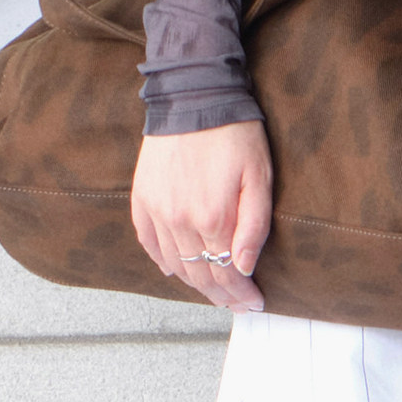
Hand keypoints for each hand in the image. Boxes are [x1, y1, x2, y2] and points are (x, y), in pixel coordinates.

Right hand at [131, 121, 272, 312]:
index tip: (254, 302)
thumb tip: (245, 267)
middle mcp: (180, 221)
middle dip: (221, 294)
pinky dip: (163, 261)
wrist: (195, 96)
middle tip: (237, 304)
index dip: (241, 293)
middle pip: (200, 274)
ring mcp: (157, 211)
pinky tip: (174, 269)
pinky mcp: (142, 198)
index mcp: (212, 218)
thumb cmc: (234, 133)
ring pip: (176, 263)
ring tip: (213, 292)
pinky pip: (149, 243)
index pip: (227, 272)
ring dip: (195, 282)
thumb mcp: (260, 177)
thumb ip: (254, 226)